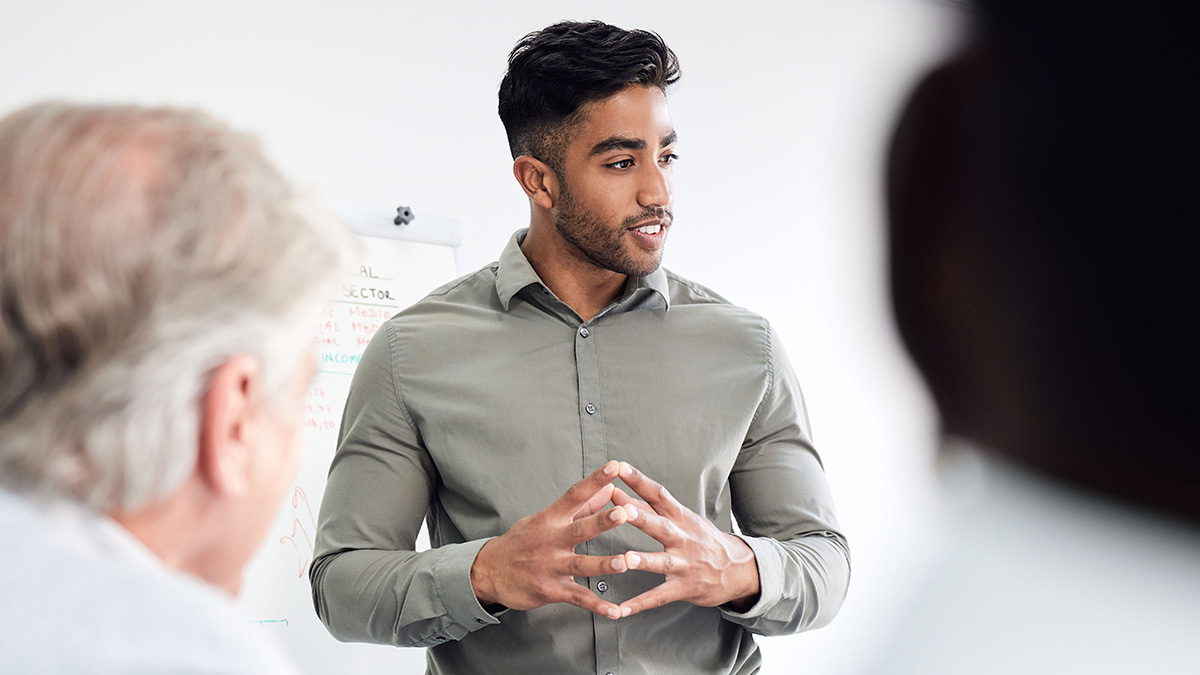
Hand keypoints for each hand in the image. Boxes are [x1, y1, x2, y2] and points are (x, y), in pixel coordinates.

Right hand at [470, 460, 630, 618]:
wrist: (488, 571)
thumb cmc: (522, 541)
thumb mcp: (545, 518)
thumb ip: (581, 506)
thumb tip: (607, 488)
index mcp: (550, 519)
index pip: (574, 495)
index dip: (594, 480)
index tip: (614, 467)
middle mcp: (551, 541)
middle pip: (580, 529)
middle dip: (603, 521)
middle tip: (624, 513)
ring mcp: (551, 566)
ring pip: (582, 565)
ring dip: (604, 564)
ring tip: (625, 563)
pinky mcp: (551, 590)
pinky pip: (578, 598)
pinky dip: (597, 606)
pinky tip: (615, 611)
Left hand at [612, 462, 760, 617]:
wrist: (739, 570)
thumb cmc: (704, 540)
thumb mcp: (685, 519)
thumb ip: (652, 509)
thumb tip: (621, 491)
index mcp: (682, 518)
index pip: (659, 495)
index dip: (639, 481)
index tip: (619, 467)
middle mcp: (683, 539)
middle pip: (660, 525)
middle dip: (640, 517)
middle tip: (620, 508)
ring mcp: (685, 565)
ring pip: (662, 562)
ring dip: (643, 561)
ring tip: (624, 560)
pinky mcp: (685, 588)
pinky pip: (660, 597)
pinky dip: (640, 604)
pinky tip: (621, 609)